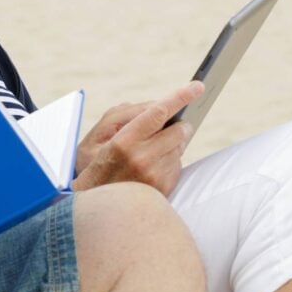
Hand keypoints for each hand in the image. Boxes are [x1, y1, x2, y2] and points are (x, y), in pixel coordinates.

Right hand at [72, 82, 202, 195]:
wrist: (94, 205)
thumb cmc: (95, 163)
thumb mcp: (99, 135)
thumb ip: (126, 114)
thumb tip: (159, 107)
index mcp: (123, 142)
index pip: (157, 113)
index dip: (179, 97)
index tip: (197, 86)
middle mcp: (141, 159)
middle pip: (177, 131)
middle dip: (179, 124)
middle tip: (174, 123)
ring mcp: (154, 176)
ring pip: (179, 148)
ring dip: (171, 144)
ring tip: (149, 152)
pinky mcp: (164, 189)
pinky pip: (177, 164)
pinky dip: (168, 160)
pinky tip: (151, 167)